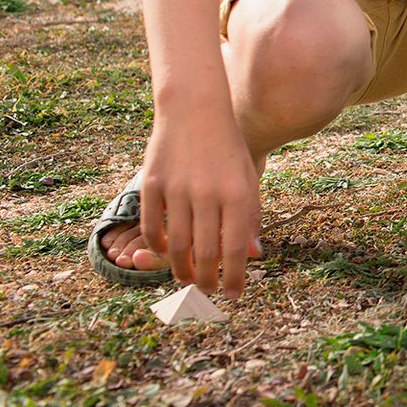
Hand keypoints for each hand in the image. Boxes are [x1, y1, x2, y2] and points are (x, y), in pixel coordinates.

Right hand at [138, 114, 263, 298]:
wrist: (196, 111)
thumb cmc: (227, 150)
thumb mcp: (248, 179)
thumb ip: (249, 217)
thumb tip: (253, 255)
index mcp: (237, 194)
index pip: (235, 249)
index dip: (233, 277)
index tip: (233, 296)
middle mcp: (208, 194)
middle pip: (205, 252)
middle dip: (207, 280)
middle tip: (208, 292)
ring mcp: (178, 188)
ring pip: (176, 245)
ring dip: (182, 269)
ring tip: (189, 279)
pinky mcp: (153, 183)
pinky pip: (152, 226)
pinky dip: (158, 247)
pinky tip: (166, 255)